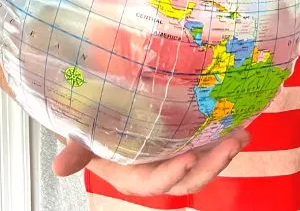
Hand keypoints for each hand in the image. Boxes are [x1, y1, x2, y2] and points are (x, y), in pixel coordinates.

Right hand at [51, 129, 249, 196]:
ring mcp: (170, 157)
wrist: (92, 117)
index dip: (172, 173)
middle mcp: (155, 171)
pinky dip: (219, 138)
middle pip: (187, 178)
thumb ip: (75, 153)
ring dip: (222, 152)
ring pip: (200, 164)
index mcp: (131, 176)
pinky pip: (203, 146)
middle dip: (212, 164)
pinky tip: (237, 123)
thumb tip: (58, 168)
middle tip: (231, 142)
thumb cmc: (86, 130)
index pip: (155, 182)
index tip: (189, 156)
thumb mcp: (78, 138)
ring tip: (242, 134)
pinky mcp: (180, 142)